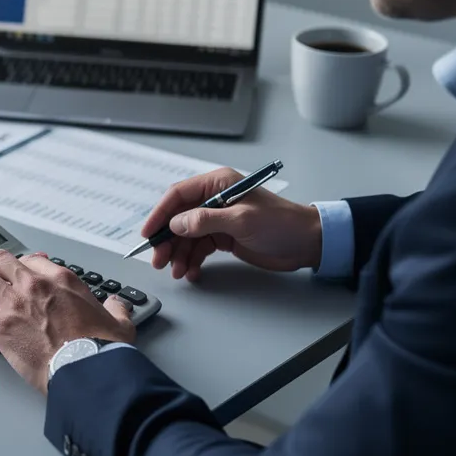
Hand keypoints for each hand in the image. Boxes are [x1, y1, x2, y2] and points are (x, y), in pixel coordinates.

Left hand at [0, 250, 135, 393]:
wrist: (86, 370)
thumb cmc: (100, 348)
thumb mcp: (118, 323)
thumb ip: (116, 309)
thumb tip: (118, 306)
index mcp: (60, 279)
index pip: (30, 260)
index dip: (22, 268)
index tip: (20, 277)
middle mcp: (33, 285)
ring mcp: (13, 304)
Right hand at [142, 167, 323, 280]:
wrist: (307, 243)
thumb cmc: (282, 224)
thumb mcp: (242, 220)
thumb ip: (206, 220)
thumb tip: (176, 224)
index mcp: (218, 184)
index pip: (178, 195)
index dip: (160, 214)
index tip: (149, 234)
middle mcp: (214, 199)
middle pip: (178, 218)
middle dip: (167, 240)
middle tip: (159, 260)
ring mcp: (218, 219)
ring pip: (186, 236)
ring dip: (178, 254)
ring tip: (177, 271)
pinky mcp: (223, 237)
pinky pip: (198, 248)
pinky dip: (192, 260)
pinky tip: (191, 272)